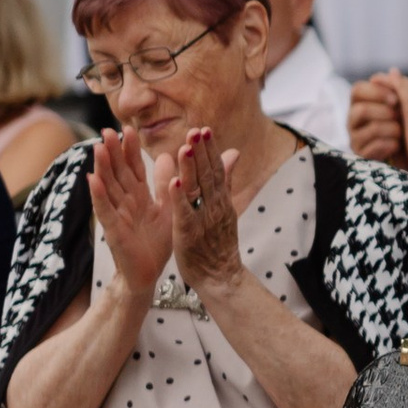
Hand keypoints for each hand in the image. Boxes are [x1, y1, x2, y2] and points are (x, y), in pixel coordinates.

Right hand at [88, 124, 171, 297]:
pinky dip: (98, 196)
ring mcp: (117, 215)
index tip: (128, 128)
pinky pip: (105, 211)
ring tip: (96, 147)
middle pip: (118, 173)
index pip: (134, 168)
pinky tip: (92, 180)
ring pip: (108, 187)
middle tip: (107, 130)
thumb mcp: (166, 208)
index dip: (130, 149)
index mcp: (140, 196)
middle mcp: (126, 202)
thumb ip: (165, 183)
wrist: (148, 274)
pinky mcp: (113, 231)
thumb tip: (168, 155)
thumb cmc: (155, 243)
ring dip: (102, 168)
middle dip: (112, 152)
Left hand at [165, 125, 245, 298]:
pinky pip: (184, 213)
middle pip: (208, 175)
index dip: (209, 150)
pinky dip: (180, 197)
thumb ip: (225, 180)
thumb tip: (233, 153)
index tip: (204, 130)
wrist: (221, 277)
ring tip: (186, 148)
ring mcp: (203, 220)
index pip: (215, 169)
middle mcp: (214, 206)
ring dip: (191, 168)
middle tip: (197, 131)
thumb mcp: (226, 208)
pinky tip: (174, 182)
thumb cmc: (219, 244)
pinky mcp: (189, 233)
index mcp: (220, 200)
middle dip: (202, 152)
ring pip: (197, 190)